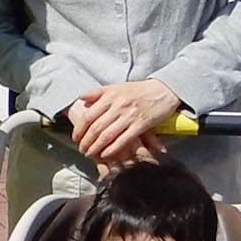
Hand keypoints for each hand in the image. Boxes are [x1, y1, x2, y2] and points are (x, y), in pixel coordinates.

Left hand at [67, 78, 181, 165]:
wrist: (164, 89)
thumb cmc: (139, 90)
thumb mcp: (117, 86)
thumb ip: (98, 92)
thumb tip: (80, 97)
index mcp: (111, 95)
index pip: (89, 115)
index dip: (79, 128)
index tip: (75, 137)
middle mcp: (118, 105)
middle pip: (96, 127)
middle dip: (86, 141)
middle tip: (81, 149)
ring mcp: (130, 115)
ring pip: (108, 135)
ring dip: (96, 147)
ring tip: (90, 153)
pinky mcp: (141, 125)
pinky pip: (124, 140)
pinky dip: (113, 148)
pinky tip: (106, 154)